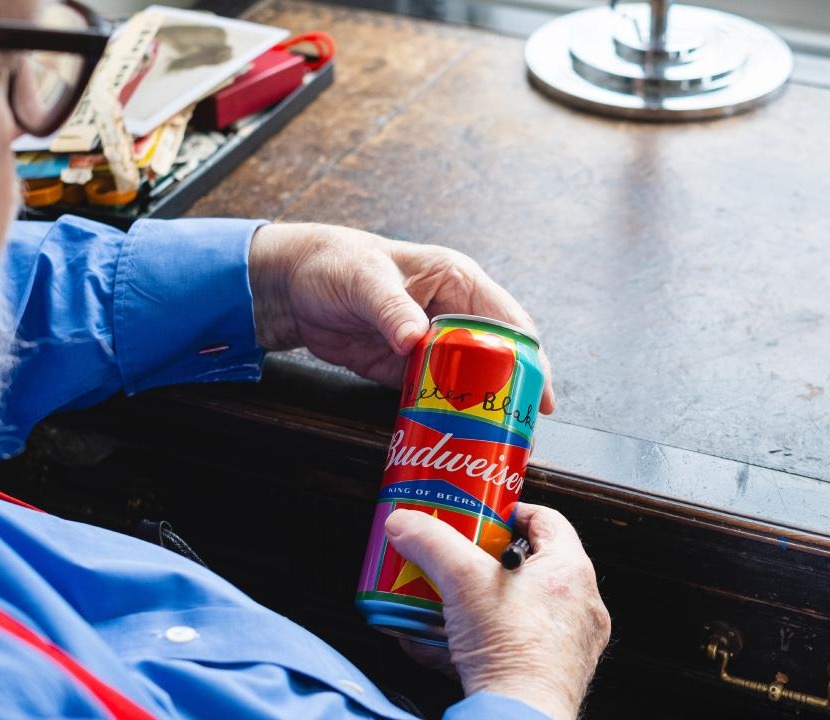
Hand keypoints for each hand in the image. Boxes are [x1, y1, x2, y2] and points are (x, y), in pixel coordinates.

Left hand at [248, 223, 554, 412]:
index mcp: (455, 281)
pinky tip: (455, 439)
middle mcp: (451, 313)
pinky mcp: (405, 368)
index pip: (507, 322)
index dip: (530, 359)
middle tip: (522, 434)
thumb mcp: (365, 280)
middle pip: (497, 358)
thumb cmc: (333, 264)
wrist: (289, 287)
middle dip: (512, 394)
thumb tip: (416, 339)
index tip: (540, 397)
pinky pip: (434, 395)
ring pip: (470, 381)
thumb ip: (391, 309)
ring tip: (497, 447)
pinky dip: (446, 416)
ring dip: (482, 411)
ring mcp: (430, 344)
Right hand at [384, 504, 610, 719]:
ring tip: (446, 600)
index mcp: (570, 571)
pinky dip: (479, 639)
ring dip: (479, 602)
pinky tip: (440, 642)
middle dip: (485, 561)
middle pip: (529, 565)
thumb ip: (429, 543)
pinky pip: (512, 645)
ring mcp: (567, 643)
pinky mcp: (551, 673)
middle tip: (458, 558)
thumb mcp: (461, 580)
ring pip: (519, 608)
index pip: (547, 519)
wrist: (517, 715)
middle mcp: (578, 606)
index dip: (511, 512)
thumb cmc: (511, 650)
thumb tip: (404, 523)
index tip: (483, 516)